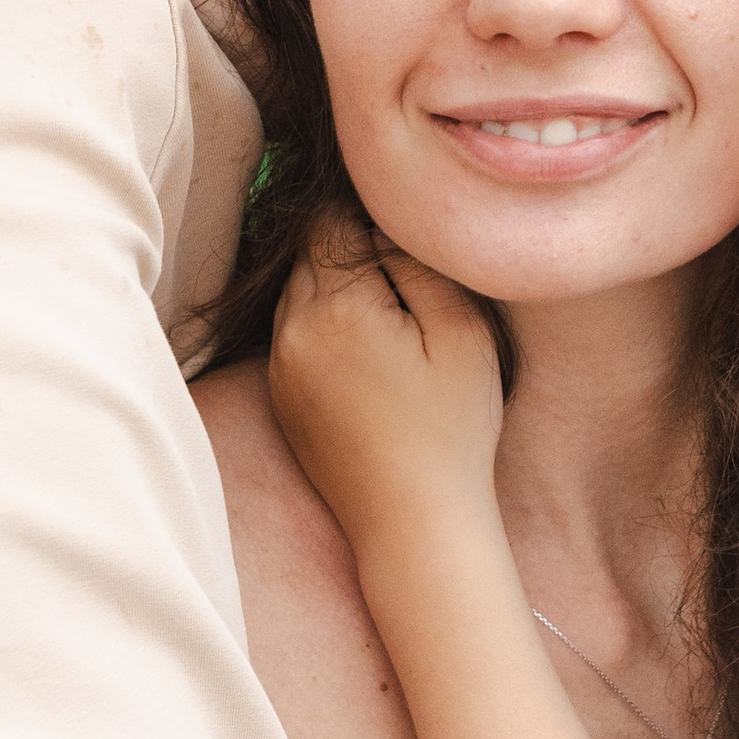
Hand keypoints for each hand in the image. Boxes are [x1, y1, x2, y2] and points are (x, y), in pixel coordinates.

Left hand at [270, 217, 505, 566]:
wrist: (414, 522)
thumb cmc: (451, 430)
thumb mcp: (460, 333)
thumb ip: (418, 264)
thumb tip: (384, 224)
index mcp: (335, 309)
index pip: (334, 222)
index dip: (374, 216)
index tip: (407, 235)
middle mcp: (291, 332)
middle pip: (309, 251)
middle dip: (351, 249)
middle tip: (404, 274)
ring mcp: (278, 366)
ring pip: (297, 290)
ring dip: (335, 287)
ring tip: (390, 314)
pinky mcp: (280, 395)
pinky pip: (293, 332)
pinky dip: (324, 324)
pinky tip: (368, 350)